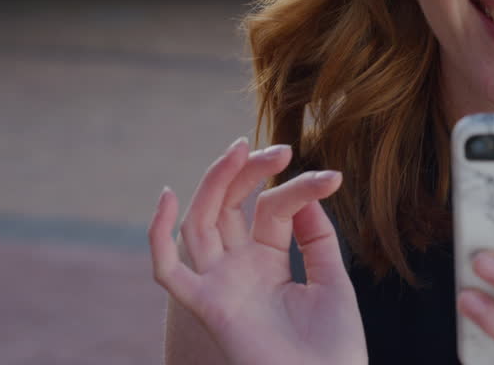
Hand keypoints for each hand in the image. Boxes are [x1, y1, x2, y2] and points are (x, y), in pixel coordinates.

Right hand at [149, 137, 366, 364]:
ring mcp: (221, 286)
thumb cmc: (335, 348)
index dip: (298, 187)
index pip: (271, 209)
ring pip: (200, 224)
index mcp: (268, 263)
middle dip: (247, 172)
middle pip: (228, 207)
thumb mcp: (333, 281)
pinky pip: (169, 272)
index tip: (334, 178)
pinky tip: (167, 196)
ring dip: (213, 183)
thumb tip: (303, 192)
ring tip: (238, 149)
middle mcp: (239, 270)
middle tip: (279, 148)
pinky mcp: (208, 308)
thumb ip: (317, 237)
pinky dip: (158, 236)